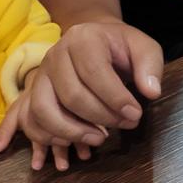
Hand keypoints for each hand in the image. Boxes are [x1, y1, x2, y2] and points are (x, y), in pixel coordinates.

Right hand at [0, 20, 163, 170]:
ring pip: (43, 110)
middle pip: (70, 95)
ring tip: (100, 139)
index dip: (115, 99)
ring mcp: (41, 73)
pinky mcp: (34, 91)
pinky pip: (31, 120)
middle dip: (100, 117)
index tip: (135, 115)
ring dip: (71, 132)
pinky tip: (73, 144)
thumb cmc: (121, 47)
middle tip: (126, 125)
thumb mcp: (144, 48)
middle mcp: (56, 54)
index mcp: (83, 38)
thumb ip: (150, 66)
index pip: (94, 72)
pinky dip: (49, 137)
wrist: (96, 40)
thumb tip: (151, 92)